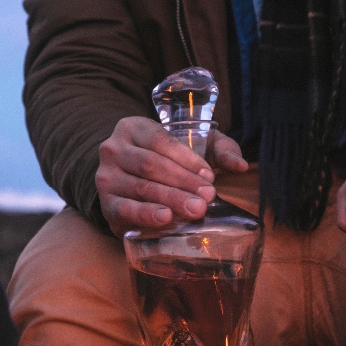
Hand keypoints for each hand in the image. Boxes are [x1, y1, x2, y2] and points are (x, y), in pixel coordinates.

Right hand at [95, 116, 247, 237]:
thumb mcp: (193, 146)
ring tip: (196, 209)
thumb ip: (219, 150)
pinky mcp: (106, 205)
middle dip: (183, 182)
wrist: (132, 182)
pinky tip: (165, 218)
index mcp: (132, 128)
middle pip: (151, 165)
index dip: (187, 159)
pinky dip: (146, 214)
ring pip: (141, 187)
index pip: (160, 141)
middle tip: (208, 197)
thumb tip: (239, 164)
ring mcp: (106, 178)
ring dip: (171, 199)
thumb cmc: (167, 161)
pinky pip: (126, 209)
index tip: (210, 176)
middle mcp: (113, 149)